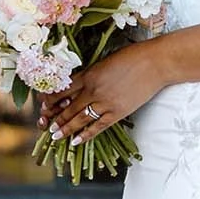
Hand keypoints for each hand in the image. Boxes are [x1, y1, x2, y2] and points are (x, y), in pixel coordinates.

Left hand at [44, 42, 169, 142]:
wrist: (155, 63)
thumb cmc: (133, 57)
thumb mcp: (105, 62)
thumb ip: (92, 74)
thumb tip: (82, 84)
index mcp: (89, 74)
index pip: (63, 90)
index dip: (52, 100)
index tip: (45, 106)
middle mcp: (92, 90)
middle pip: (68, 107)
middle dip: (56, 118)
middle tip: (47, 127)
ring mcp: (105, 103)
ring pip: (80, 119)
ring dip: (66, 129)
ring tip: (56, 136)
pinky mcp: (117, 112)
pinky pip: (98, 126)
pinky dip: (86, 135)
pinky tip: (76, 141)